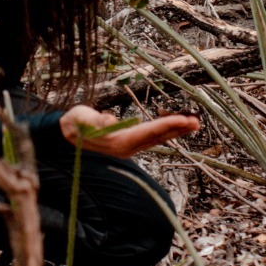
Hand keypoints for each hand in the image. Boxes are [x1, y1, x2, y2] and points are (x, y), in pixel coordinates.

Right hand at [60, 105, 199, 158]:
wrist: (68, 135)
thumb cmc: (76, 123)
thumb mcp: (81, 118)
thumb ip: (95, 120)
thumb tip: (109, 119)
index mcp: (119, 141)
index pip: (148, 132)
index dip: (166, 124)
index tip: (182, 119)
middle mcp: (128, 147)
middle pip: (158, 137)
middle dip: (178, 129)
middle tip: (197, 121)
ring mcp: (130, 147)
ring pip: (158, 138)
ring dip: (176, 131)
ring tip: (194, 123)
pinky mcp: (130, 143)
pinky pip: (153, 137)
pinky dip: (167, 131)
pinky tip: (177, 127)